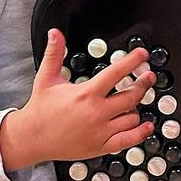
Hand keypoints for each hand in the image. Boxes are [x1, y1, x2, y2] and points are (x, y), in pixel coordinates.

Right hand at [0, 30, 153, 169]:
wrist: (32, 138)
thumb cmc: (40, 109)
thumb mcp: (46, 78)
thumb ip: (54, 54)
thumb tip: (55, 33)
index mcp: (86, 93)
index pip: (117, 73)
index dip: (133, 61)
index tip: (142, 54)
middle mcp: (96, 112)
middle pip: (131, 95)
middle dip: (143, 83)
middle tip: (148, 77)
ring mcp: (100, 131)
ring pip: (132, 117)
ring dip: (137, 107)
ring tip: (136, 100)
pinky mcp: (101, 146)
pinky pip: (128, 140)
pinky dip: (140, 132)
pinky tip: (146, 125)